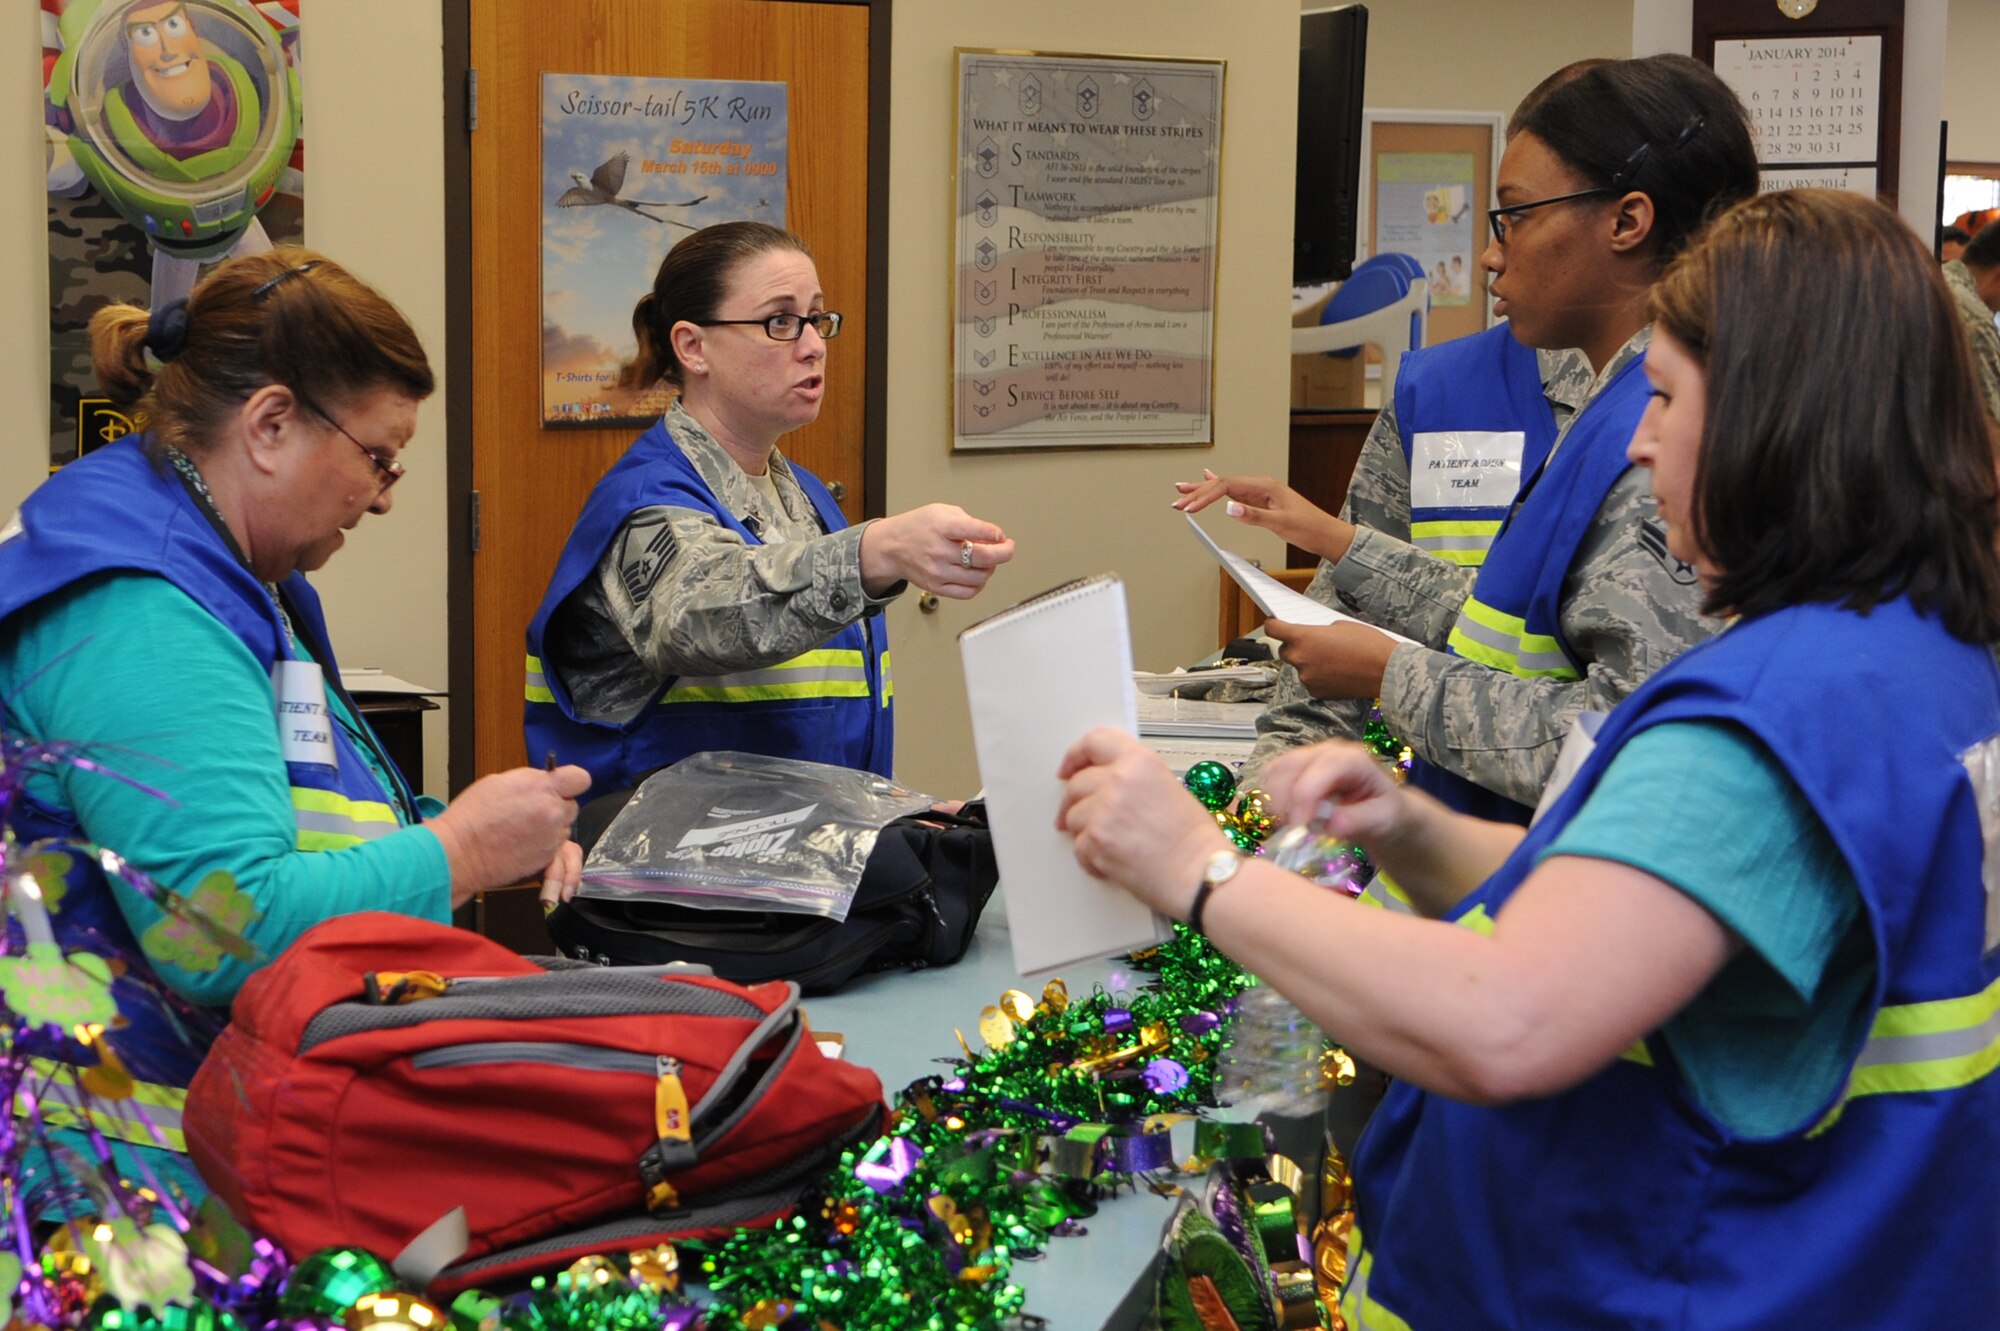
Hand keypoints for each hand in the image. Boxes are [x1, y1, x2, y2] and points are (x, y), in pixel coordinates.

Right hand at [429, 764, 589, 908]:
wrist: (459, 852)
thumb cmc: (473, 816)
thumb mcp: (501, 781)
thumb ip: (532, 780)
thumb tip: (546, 780)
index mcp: (543, 788)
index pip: (580, 779)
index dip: (571, 783)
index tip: (562, 787)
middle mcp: (553, 812)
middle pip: (571, 806)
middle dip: (556, 807)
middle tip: (532, 811)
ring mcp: (552, 838)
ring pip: (564, 828)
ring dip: (550, 828)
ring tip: (522, 829)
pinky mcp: (548, 859)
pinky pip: (555, 848)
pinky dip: (543, 845)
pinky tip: (521, 843)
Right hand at [859, 503, 1015, 599]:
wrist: (891, 547)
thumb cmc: (917, 527)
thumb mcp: (942, 511)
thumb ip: (969, 522)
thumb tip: (992, 538)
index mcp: (941, 527)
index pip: (976, 530)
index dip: (995, 534)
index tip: (1001, 535)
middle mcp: (939, 550)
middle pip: (983, 558)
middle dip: (1004, 552)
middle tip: (1007, 548)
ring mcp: (938, 571)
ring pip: (979, 577)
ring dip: (991, 568)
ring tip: (988, 560)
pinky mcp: (936, 587)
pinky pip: (968, 592)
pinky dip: (979, 585)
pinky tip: (978, 575)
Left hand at [1055, 728, 1230, 916]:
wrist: (1200, 874)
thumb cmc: (1193, 840)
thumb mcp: (1168, 787)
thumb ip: (1133, 778)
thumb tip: (1104, 785)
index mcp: (1139, 762)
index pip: (1094, 743)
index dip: (1074, 756)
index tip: (1066, 769)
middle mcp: (1119, 780)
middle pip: (1076, 784)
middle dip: (1076, 802)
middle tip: (1079, 816)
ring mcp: (1104, 810)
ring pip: (1073, 817)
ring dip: (1085, 831)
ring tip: (1112, 844)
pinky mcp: (1096, 841)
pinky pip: (1078, 847)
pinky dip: (1091, 858)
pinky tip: (1113, 860)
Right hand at [1171, 470, 1354, 563]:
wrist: (1325, 533)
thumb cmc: (1309, 526)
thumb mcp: (1280, 522)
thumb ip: (1253, 514)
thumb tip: (1230, 507)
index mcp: (1265, 486)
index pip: (1227, 486)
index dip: (1206, 496)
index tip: (1191, 507)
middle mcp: (1260, 486)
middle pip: (1222, 484)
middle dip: (1198, 492)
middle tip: (1178, 500)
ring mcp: (1259, 493)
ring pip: (1225, 488)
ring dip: (1203, 490)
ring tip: (1183, 489)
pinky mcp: (1260, 501)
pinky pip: (1233, 492)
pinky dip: (1218, 490)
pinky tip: (1208, 482)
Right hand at [1261, 740, 1414, 848]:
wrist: (1381, 809)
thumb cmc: (1385, 812)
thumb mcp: (1383, 820)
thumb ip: (1358, 821)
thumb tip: (1330, 825)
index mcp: (1353, 759)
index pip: (1320, 769)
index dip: (1304, 797)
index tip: (1300, 827)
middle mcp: (1327, 751)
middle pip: (1291, 766)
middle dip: (1286, 802)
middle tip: (1295, 832)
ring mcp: (1309, 757)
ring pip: (1275, 771)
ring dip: (1277, 802)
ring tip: (1294, 826)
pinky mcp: (1295, 768)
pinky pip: (1272, 778)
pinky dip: (1273, 799)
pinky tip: (1289, 817)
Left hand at [1266, 619, 1398, 699]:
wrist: (1385, 671)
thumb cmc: (1367, 643)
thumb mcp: (1340, 625)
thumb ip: (1318, 631)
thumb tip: (1311, 635)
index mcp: (1302, 638)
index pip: (1273, 630)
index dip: (1273, 625)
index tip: (1275, 623)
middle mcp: (1300, 659)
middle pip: (1284, 651)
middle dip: (1295, 646)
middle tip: (1312, 643)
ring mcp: (1307, 678)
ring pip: (1300, 667)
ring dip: (1309, 662)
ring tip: (1332, 659)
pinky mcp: (1317, 693)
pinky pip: (1311, 682)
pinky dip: (1319, 677)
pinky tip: (1337, 672)